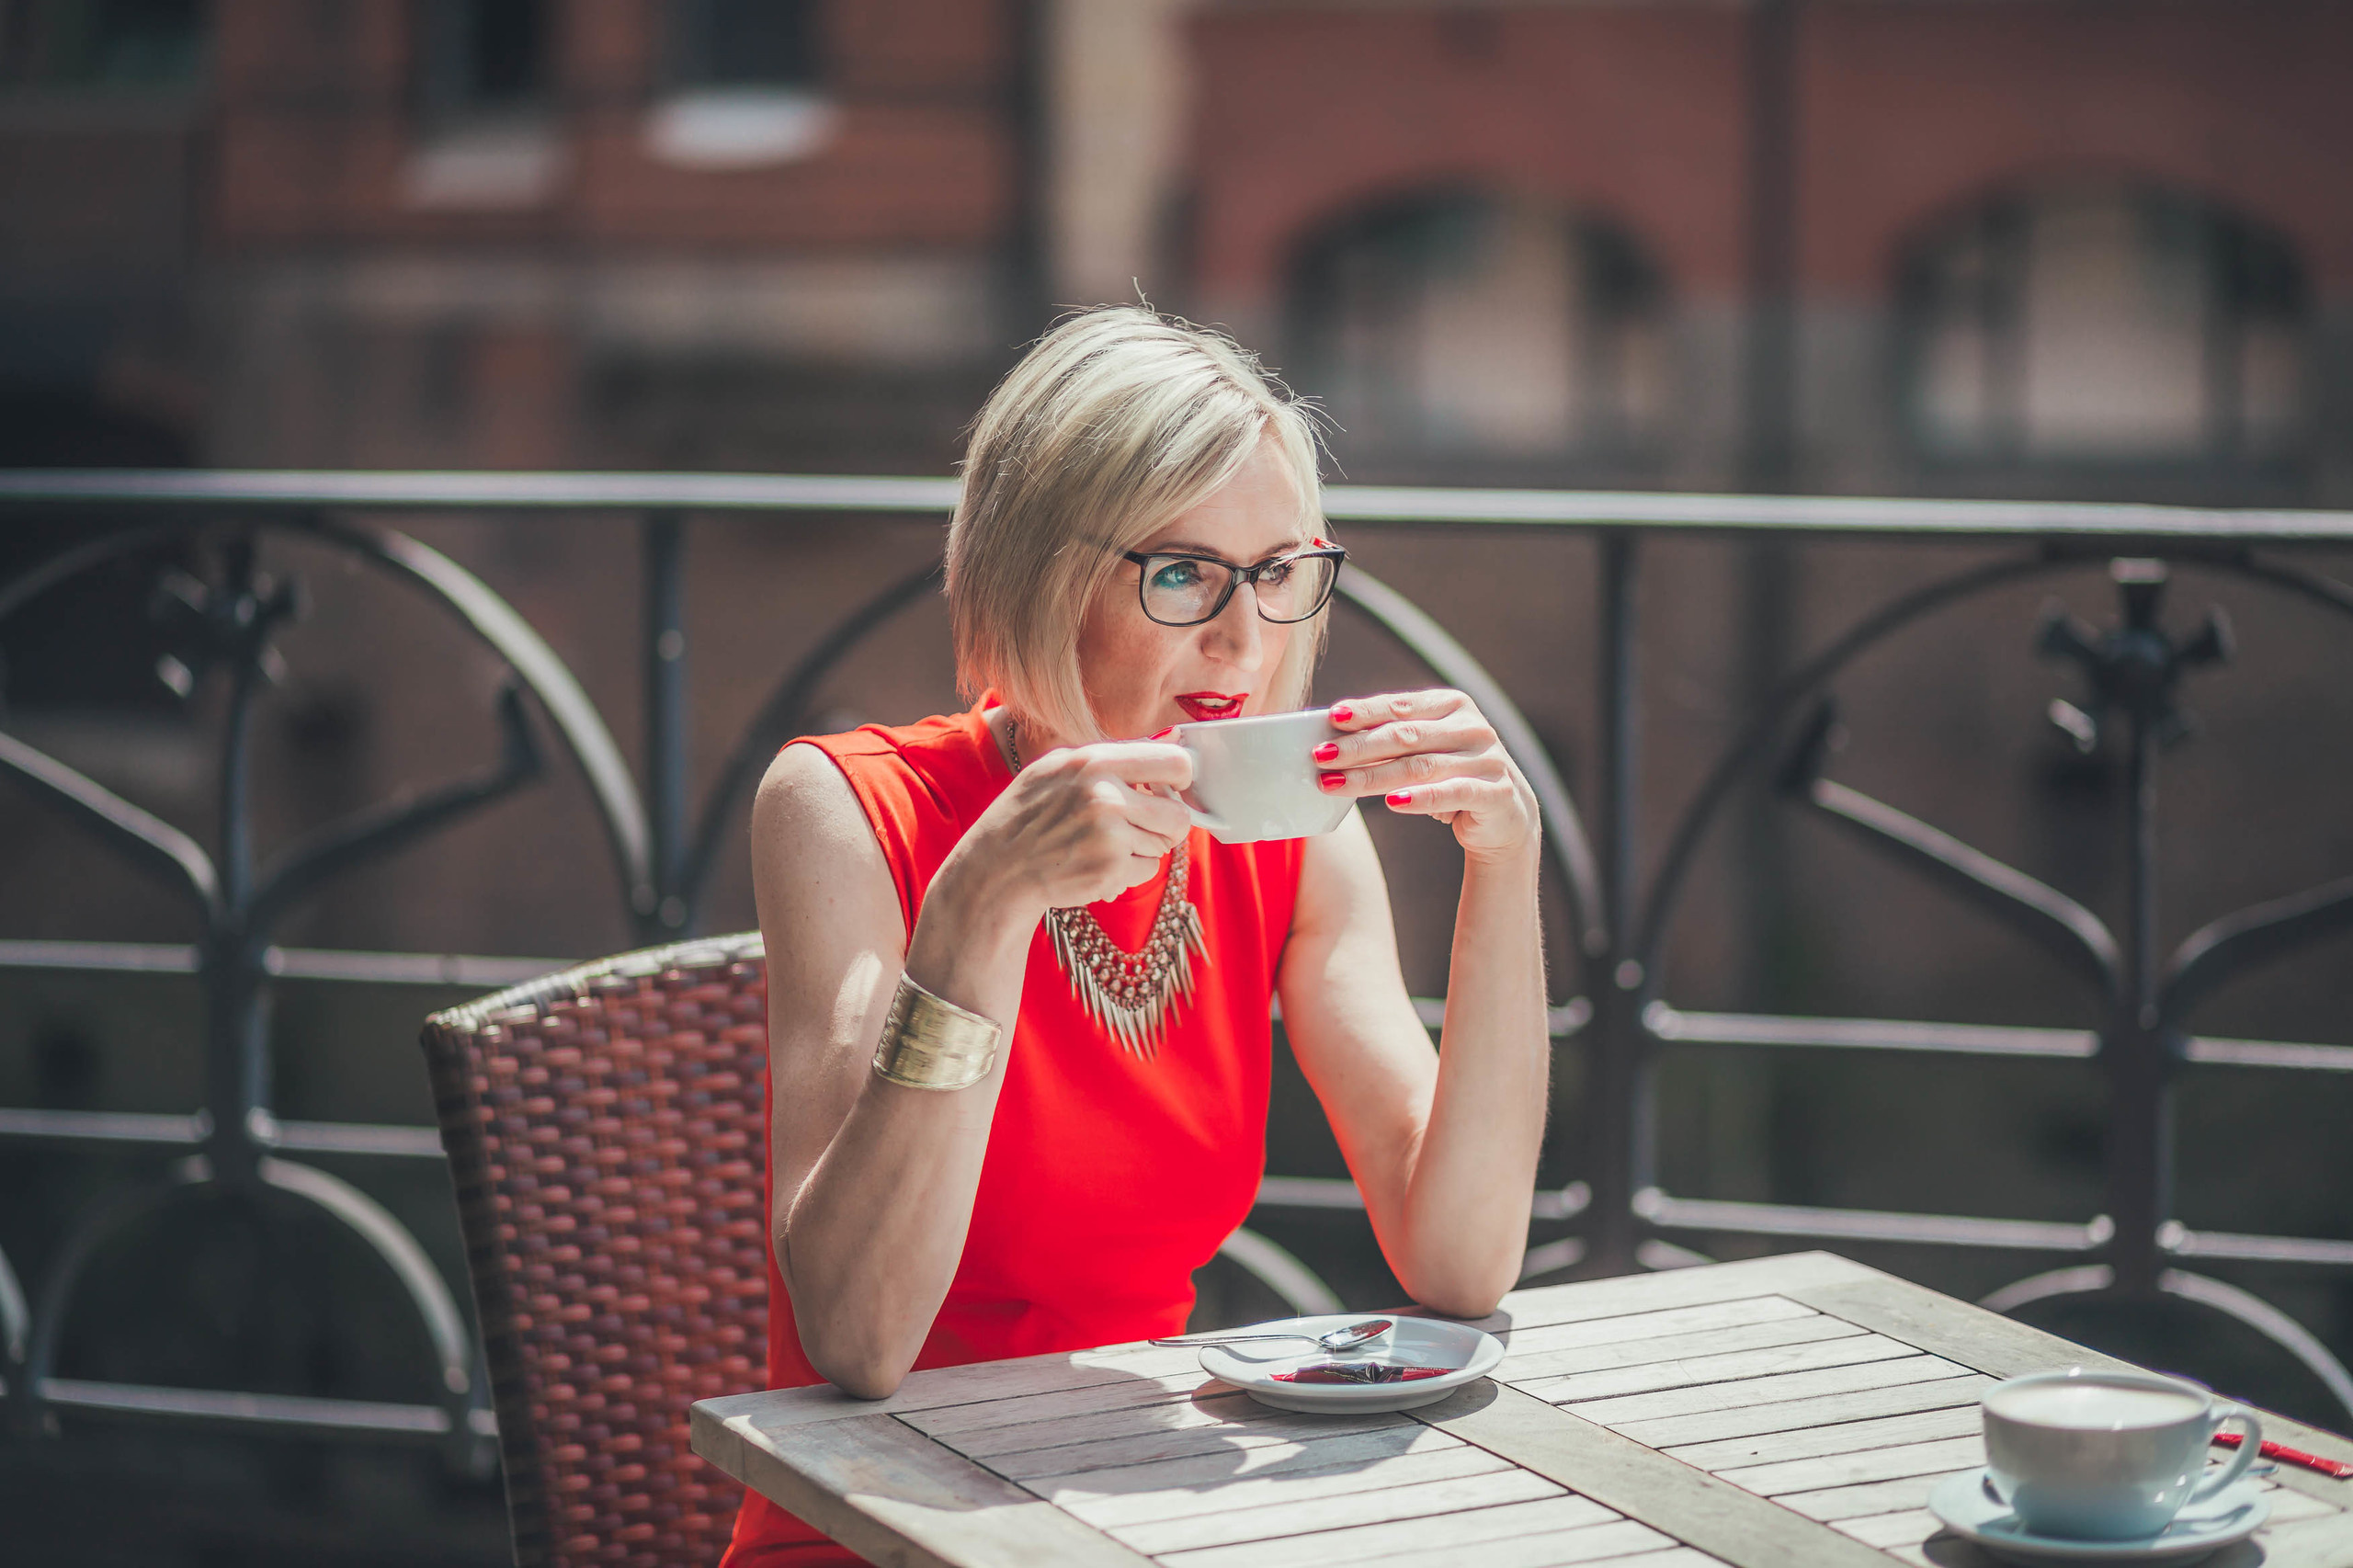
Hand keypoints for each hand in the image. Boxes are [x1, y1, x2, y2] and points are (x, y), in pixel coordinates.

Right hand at [952, 739, 1195, 917]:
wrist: (997, 868)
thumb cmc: (1030, 815)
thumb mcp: (1058, 768)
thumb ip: (1110, 758)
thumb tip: (1171, 748)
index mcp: (1094, 761)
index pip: (1175, 763)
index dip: (1182, 779)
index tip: (1172, 789)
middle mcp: (1105, 796)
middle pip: (1179, 815)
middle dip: (1167, 825)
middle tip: (1144, 828)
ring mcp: (1108, 836)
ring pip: (1163, 845)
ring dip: (1142, 849)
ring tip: (1103, 845)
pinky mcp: (1109, 870)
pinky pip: (1146, 870)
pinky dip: (1128, 872)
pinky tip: (1096, 864)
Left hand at [1315, 690, 1538, 863]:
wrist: (1505, 815)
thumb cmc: (1452, 775)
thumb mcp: (1425, 749)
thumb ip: (1392, 738)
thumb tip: (1333, 737)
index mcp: (1453, 705)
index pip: (1401, 706)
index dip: (1365, 711)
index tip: (1331, 718)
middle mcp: (1472, 727)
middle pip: (1404, 736)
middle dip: (1357, 747)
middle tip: (1321, 756)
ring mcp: (1487, 759)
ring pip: (1419, 767)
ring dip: (1372, 777)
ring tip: (1335, 784)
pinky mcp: (1496, 793)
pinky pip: (1452, 794)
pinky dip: (1420, 798)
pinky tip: (1392, 803)